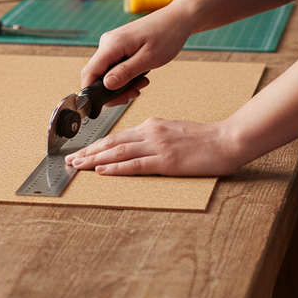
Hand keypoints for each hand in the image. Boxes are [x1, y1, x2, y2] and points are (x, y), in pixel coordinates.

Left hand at [65, 117, 241, 177]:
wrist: (227, 140)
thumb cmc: (204, 139)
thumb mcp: (173, 131)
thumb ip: (154, 136)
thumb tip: (136, 145)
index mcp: (152, 126)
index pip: (117, 136)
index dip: (96, 145)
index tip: (81, 151)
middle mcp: (151, 133)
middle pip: (112, 143)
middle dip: (88, 152)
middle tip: (70, 159)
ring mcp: (158, 147)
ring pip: (118, 153)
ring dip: (95, 160)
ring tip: (78, 165)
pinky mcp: (167, 161)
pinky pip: (136, 165)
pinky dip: (116, 168)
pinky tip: (102, 171)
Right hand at [80, 4, 193, 98]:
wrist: (177, 19)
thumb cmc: (167, 34)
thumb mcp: (148, 59)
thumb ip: (126, 72)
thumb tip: (107, 84)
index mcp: (112, 44)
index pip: (90, 72)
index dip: (91, 91)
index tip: (102, 104)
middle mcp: (108, 42)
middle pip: (96, 74)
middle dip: (110, 90)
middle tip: (129, 96)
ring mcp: (112, 43)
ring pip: (106, 71)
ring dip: (121, 83)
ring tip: (139, 85)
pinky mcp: (119, 45)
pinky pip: (114, 65)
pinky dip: (124, 75)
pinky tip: (139, 77)